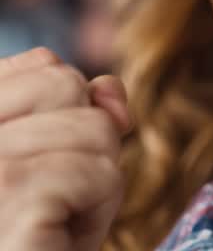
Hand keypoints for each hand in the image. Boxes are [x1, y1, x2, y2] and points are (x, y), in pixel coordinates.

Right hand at [0, 48, 130, 250]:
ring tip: (46, 226)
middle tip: (44, 204)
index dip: (66, 119)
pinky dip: (97, 211)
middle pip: (71, 86)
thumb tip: (110, 90)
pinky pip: (103, 173)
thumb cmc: (29, 235)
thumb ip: (71, 112)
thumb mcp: (50, 166)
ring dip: (92, 185)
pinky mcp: (13, 197)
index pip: (44, 68)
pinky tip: (53, 240)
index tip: (32, 173)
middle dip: (83, 147)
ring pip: (97, 129)